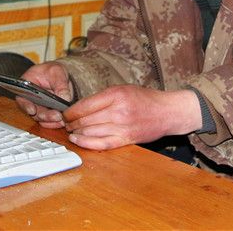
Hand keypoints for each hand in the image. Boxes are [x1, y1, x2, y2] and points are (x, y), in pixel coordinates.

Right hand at [16, 62, 73, 129]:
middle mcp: (30, 100)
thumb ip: (60, 84)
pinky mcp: (48, 113)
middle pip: (34, 112)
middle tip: (57, 115)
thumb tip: (65, 98)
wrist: (60, 76)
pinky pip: (50, 122)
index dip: (26, 105)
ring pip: (42, 119)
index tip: (32, 110)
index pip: (22, 98)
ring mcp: (39, 108)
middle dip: (45, 116)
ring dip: (51, 121)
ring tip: (62, 118)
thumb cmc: (53, 71)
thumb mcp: (57, 71)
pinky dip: (56, 122)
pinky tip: (63, 120)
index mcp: (26, 86)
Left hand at [64, 85, 201, 149]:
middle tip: (65, 123)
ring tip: (70, 131)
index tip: (65, 113)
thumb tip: (80, 108)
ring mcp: (122, 127)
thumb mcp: (123, 89)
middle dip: (71, 122)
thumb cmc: (145, 99)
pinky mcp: (126, 139)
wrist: (168, 112)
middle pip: (85, 120)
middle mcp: (118, 111)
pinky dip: (87, 143)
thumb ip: (103, 97)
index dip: (70, 111)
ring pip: (91, 132)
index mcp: (116, 95)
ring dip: (77, 132)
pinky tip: (78, 140)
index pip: (85, 105)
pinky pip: (102, 144)